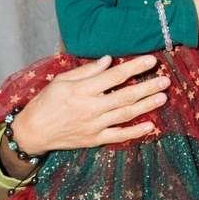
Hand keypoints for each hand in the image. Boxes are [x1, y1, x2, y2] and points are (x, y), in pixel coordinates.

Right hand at [7, 55, 168, 170]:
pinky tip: (150, 126)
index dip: (134, 68)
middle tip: (165, 80)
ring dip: (146, 106)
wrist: (33, 132)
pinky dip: (135, 132)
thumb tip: (109, 60)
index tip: (151, 61)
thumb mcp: (61, 80)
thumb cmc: (46, 102)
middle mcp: (90, 108)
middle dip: (147, 87)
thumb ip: (86, 71)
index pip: (114, 76)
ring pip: (125, 114)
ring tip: (163, 97)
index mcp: (82, 90)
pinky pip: (119, 136)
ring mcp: (94, 126)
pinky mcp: (94, 139)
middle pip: (125, 96)